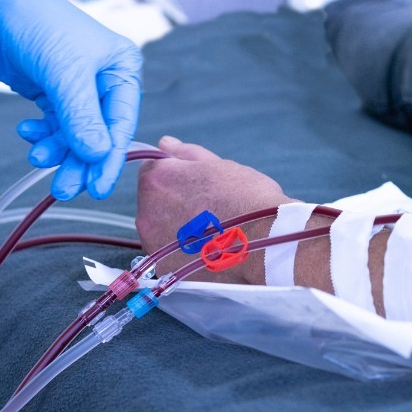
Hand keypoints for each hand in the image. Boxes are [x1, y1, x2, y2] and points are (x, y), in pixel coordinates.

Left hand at [0, 0, 141, 199]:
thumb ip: (81, 117)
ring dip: (58, 151)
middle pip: (99, 135)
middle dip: (80, 162)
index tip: (97, 188)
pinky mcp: (53, 93)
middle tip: (63, 188)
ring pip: (75, 135)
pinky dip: (44, 135)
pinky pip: (56, 126)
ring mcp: (78, 89)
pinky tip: (27, 133)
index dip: (109, 159)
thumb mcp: (62, 71)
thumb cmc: (34, 22)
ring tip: (36, 158)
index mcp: (121, 69)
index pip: (121, 124)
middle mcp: (104, 81)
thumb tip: (97, 155)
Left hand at [136, 137, 292, 282]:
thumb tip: (165, 143)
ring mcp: (153, 244)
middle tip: (207, 206)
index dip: (175, 174)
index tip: (195, 183)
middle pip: (152, 201)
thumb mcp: (218, 165)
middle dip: (173, 201)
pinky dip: (183, 250)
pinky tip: (207, 248)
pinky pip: (169, 254)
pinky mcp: (166, 268)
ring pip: (159, 229)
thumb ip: (185, 154)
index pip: (151, 170)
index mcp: (155, 179)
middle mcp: (145, 212)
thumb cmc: (245, 198)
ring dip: (177, 227)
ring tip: (210, 230)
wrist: (265, 244)